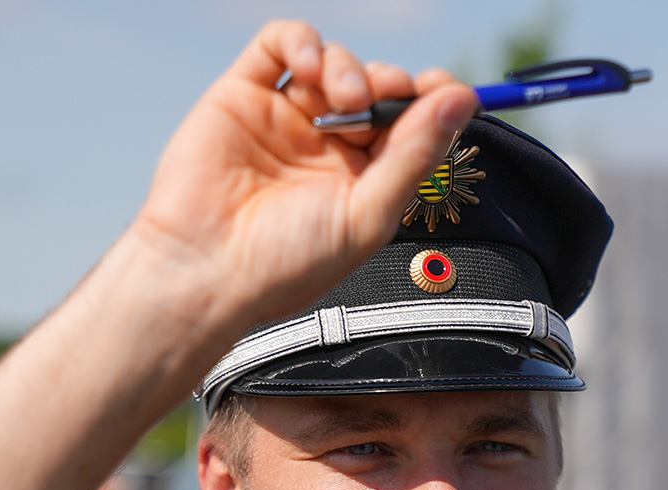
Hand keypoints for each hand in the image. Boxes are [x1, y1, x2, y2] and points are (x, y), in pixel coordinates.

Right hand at [133, 21, 475, 331]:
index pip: (409, 124)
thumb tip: (463, 98)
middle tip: (382, 101)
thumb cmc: (286, 262)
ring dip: (350, 67)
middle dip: (390, 84)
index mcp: (360, 180)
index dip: (431, 101)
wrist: (204, 270)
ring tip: (345, 99)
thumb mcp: (366, 215)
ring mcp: (284, 119)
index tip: (444, 90)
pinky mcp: (242, 96)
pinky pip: (280, 45)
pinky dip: (303, 41)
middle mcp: (324, 147)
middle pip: (377, 86)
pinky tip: (309, 69)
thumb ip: (415, 156)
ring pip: (334, 62)